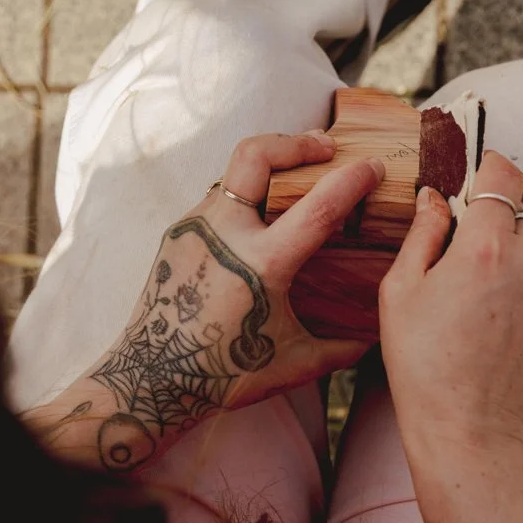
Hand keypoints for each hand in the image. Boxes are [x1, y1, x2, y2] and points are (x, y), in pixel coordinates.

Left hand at [93, 132, 381, 430]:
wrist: (148, 381)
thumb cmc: (223, 376)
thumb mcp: (292, 363)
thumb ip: (339, 349)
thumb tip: (374, 340)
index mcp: (262, 263)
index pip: (318, 206)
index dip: (352, 179)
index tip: (373, 165)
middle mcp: (224, 235)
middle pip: (257, 155)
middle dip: (296, 142)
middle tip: (325, 145)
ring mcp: (195, 229)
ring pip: (235, 173)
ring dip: (270, 166)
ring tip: (296, 175)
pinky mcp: (177, 234)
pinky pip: (217, 200)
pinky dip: (246, 196)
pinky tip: (262, 217)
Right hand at [379, 151, 522, 454]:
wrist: (468, 430)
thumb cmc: (423, 364)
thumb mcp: (401, 290)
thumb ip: (422, 232)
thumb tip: (434, 197)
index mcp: (487, 247)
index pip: (501, 175)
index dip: (484, 169)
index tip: (470, 179)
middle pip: (515, 213)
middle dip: (488, 224)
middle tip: (455, 259)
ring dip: (507, 257)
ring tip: (473, 300)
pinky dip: (522, 287)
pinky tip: (492, 321)